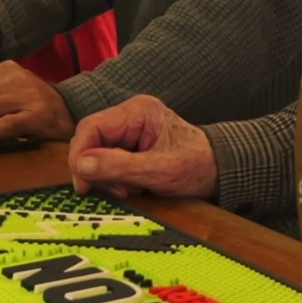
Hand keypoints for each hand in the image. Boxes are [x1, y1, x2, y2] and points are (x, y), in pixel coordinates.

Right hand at [68, 95, 218, 199]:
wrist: (221, 172)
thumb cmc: (198, 166)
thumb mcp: (159, 171)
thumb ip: (119, 167)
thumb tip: (81, 166)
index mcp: (138, 111)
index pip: (91, 127)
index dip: (80, 155)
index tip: (82, 183)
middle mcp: (130, 116)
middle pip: (91, 140)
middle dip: (95, 169)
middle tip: (113, 191)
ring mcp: (131, 131)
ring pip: (98, 153)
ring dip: (105, 176)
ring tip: (127, 191)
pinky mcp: (132, 146)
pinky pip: (109, 161)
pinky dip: (114, 178)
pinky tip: (130, 188)